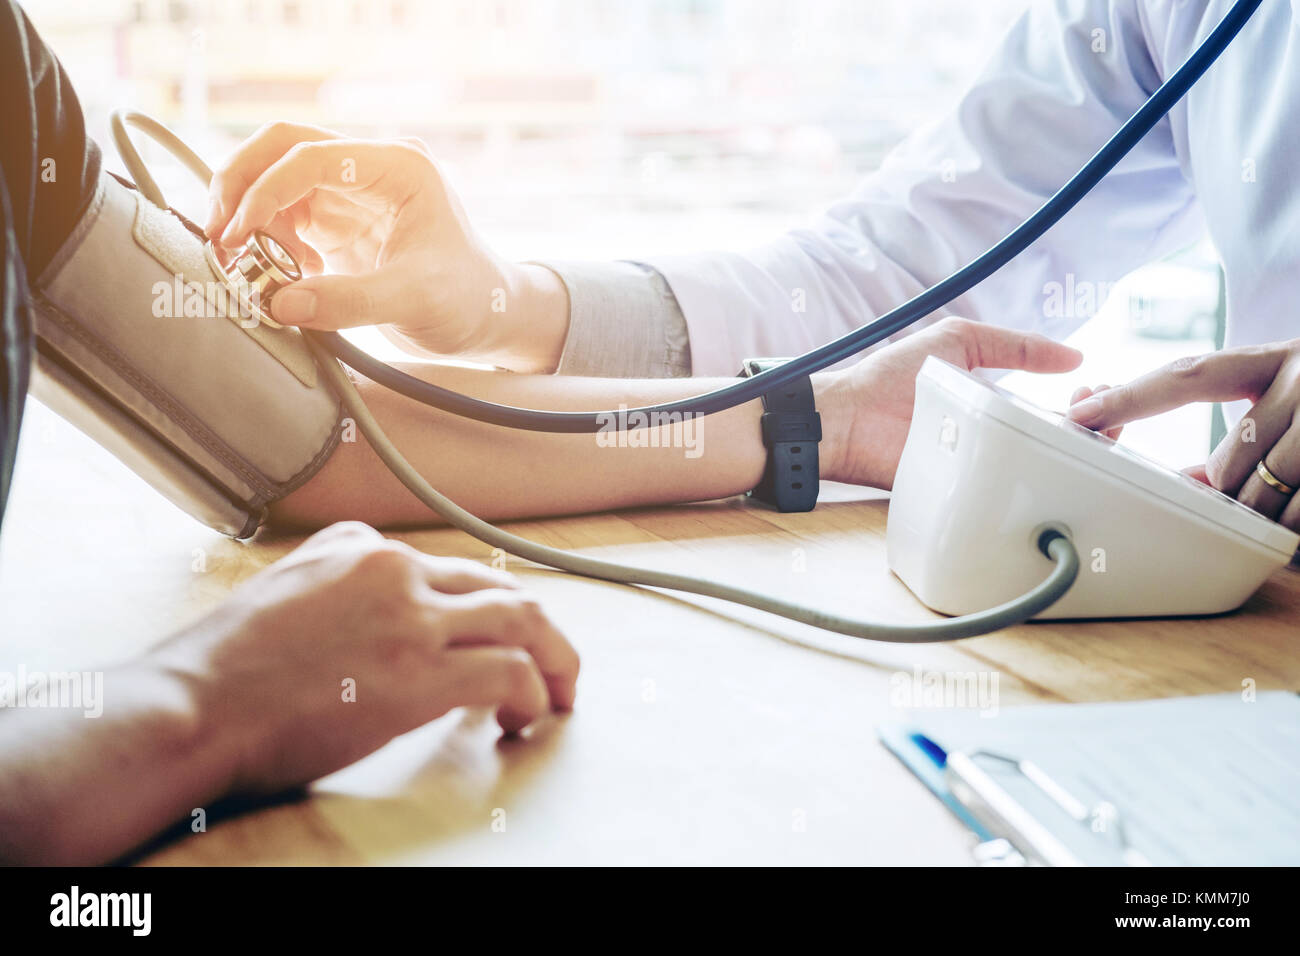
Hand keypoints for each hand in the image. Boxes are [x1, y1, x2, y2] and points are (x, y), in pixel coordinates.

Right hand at [150, 522, 578, 795]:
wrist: (191, 707)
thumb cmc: (220, 668)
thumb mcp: (280, 588)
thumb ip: (333, 579)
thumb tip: (367, 606)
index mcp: (361, 546)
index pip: (452, 570)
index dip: (484, 612)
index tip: (493, 643)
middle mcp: (395, 569)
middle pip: (501, 587)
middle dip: (538, 629)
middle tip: (554, 667)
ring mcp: (411, 617)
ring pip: (524, 618)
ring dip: (556, 658)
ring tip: (561, 694)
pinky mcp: (422, 671)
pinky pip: (510, 673)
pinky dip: (533, 694)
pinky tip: (523, 720)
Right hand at [205, 123, 568, 372]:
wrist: (487, 316)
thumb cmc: (467, 298)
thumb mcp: (414, 300)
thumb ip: (349, 302)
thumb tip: (279, 303)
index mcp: (397, 166)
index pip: (310, 155)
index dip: (265, 190)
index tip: (239, 234)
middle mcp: (370, 168)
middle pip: (281, 147)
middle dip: (240, 184)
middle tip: (217, 234)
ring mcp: (351, 193)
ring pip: (275, 179)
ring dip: (248, 214)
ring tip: (243, 263)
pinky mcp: (338, 223)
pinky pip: (283, 216)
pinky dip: (265, 240)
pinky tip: (275, 273)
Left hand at [817, 317, 1082, 487]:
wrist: (848, 418)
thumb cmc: (892, 377)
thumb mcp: (958, 341)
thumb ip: (1014, 345)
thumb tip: (1072, 356)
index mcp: (999, 405)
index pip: (1057, 410)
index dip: (1088, 404)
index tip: (1099, 392)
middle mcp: (997, 438)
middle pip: (1061, 444)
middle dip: (1096, 431)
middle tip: (1105, 416)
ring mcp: (985, 467)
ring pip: (1041, 471)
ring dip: (1074, 457)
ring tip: (1091, 437)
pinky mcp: (967, 493)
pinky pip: (1006, 495)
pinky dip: (1033, 487)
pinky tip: (1057, 471)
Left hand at [1066, 340, 1299, 528]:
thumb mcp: (1293, 401)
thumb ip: (1241, 435)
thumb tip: (1186, 479)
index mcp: (1278, 358)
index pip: (1188, 376)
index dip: (1130, 398)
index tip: (1079, 412)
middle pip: (1230, 465)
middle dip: (1236, 491)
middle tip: (1266, 486)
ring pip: (1266, 499)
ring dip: (1273, 514)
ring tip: (1298, 495)